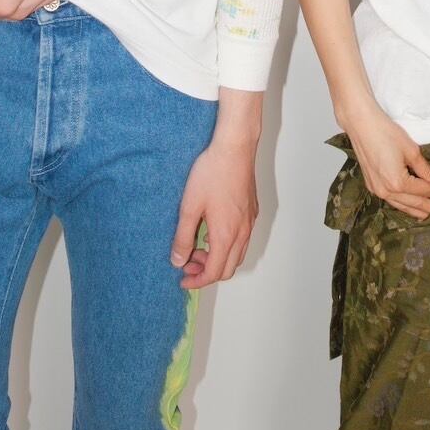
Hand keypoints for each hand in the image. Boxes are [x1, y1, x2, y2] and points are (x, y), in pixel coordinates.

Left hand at [170, 137, 258, 290]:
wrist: (235, 148)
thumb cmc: (212, 173)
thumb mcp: (189, 206)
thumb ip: (183, 237)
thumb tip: (178, 261)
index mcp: (226, 235)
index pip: (215, 272)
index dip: (197, 281)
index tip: (182, 279)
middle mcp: (242, 232)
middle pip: (228, 268)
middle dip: (207, 272)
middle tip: (187, 263)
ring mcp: (249, 222)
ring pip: (237, 254)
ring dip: (218, 258)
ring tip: (197, 247)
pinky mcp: (252, 211)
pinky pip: (242, 239)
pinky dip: (227, 245)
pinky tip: (211, 230)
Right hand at [341, 97, 429, 220]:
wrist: (361, 124)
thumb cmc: (385, 133)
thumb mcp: (411, 150)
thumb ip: (426, 169)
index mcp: (398, 183)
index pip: (423, 191)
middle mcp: (386, 190)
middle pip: (412, 202)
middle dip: (427, 205)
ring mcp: (376, 189)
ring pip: (400, 205)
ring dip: (414, 209)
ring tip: (425, 213)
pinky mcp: (371, 184)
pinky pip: (390, 200)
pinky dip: (401, 204)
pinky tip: (406, 204)